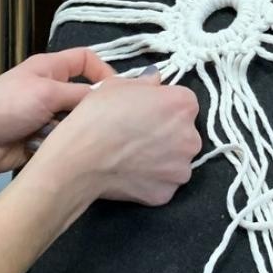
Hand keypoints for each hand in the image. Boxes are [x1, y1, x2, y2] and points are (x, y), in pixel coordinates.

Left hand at [0, 49, 120, 175]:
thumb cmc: (5, 106)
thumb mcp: (47, 93)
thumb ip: (82, 95)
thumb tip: (113, 98)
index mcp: (51, 69)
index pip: (87, 60)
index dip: (105, 72)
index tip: (118, 96)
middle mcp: (51, 91)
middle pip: (85, 97)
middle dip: (94, 111)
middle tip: (110, 127)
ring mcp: (45, 118)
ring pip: (76, 123)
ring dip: (77, 133)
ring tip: (85, 143)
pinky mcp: (40, 143)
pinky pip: (63, 144)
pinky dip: (64, 150)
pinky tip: (71, 158)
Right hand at [31, 61, 200, 206]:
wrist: (81, 157)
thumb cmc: (99, 115)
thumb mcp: (118, 84)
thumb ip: (145, 82)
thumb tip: (154, 79)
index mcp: (183, 104)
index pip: (182, 102)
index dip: (162, 106)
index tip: (145, 111)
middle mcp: (191, 137)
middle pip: (183, 133)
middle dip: (166, 133)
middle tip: (137, 135)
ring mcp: (180, 169)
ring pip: (175, 160)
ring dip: (161, 158)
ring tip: (132, 156)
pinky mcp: (167, 193)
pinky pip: (163, 183)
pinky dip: (151, 179)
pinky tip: (130, 172)